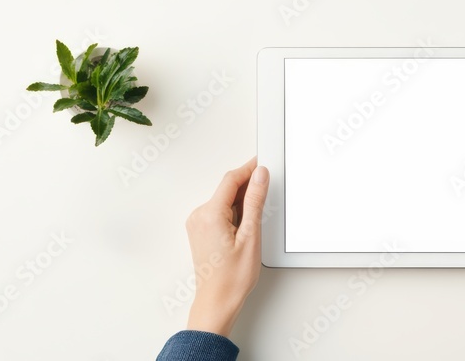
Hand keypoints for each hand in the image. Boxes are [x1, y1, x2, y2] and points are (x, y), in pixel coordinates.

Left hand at [185, 157, 268, 336]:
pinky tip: (244, 227)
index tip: (263, 163)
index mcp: (209, 214)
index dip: (249, 169)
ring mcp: (197, 223)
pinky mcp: (200, 230)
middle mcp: (199, 216)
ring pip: (224, 200)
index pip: (231, 180)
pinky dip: (233, 212)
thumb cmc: (232, 277)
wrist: (217, 300)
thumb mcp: (251, 236)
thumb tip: (260, 177)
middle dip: (247, 188)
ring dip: (241, 202)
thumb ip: (255, 202)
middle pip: (227, 189)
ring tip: (254, 224)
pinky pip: (218, 211)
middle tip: (266, 195)